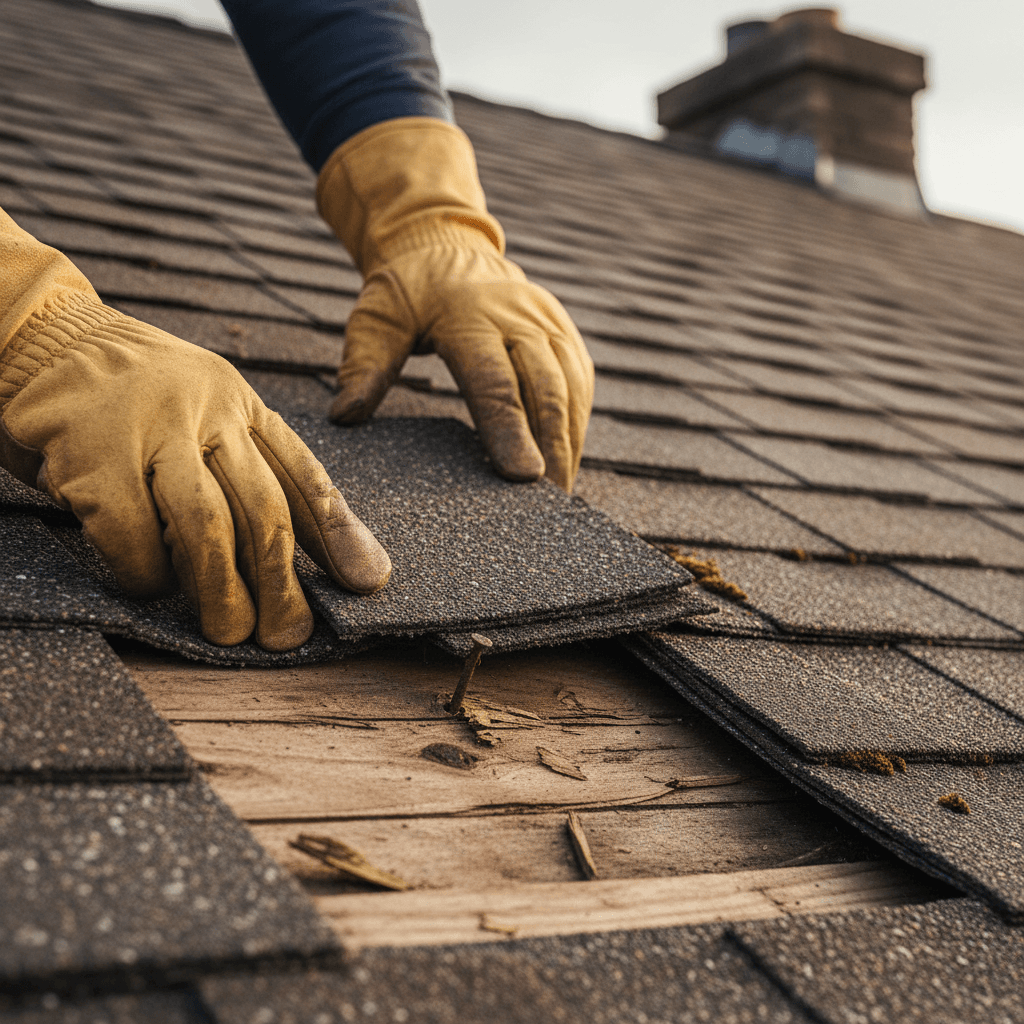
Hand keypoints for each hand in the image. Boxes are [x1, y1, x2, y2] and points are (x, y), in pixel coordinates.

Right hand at [0, 306, 390, 650]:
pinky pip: (134, 537)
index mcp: (241, 401)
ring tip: (230, 633)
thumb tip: (285, 561)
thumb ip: (238, 467)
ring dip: (222, 592)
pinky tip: (148, 587)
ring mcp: (152, 427)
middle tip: (287, 635)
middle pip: (265, 509)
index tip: (366, 581)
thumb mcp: (198, 411)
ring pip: (208, 527)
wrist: (36, 332)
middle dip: (281, 583)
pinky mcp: (95, 452)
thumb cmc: (124, 396)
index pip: (304, 474)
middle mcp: (209, 408)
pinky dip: (146, 574)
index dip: (339, 533)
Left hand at [317, 117, 593, 490]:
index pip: (495, 382)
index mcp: (467, 316)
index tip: (524, 475)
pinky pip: (579, 379)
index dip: (511, 431)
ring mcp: (547, 320)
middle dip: (553, 446)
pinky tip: (569, 456)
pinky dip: (577, 421)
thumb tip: (346, 417)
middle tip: (552, 498)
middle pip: (545, 388)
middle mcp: (517, 315)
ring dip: (571, 439)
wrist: (444, 242)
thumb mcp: (374, 320)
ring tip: (562, 489)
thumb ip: (363, 366)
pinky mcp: (563, 329)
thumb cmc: (406, 293)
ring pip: (571, 385)